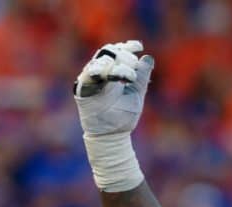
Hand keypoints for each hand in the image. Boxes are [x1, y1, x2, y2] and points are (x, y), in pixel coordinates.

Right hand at [74, 41, 153, 191]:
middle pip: (109, 52)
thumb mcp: (136, 93)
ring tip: (128, 76)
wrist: (113, 135)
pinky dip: (100, 71)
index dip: (127, 46)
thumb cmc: (123, 115)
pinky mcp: (84, 89)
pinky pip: (89, 75)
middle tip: (133, 68)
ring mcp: (90, 79)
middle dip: (124, 56)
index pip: (118, 51)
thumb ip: (142, 76)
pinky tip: (111, 74)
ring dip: (116, 64)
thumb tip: (148, 58)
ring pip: (100, 61)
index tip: (138, 46)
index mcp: (112, 72)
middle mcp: (100, 72)